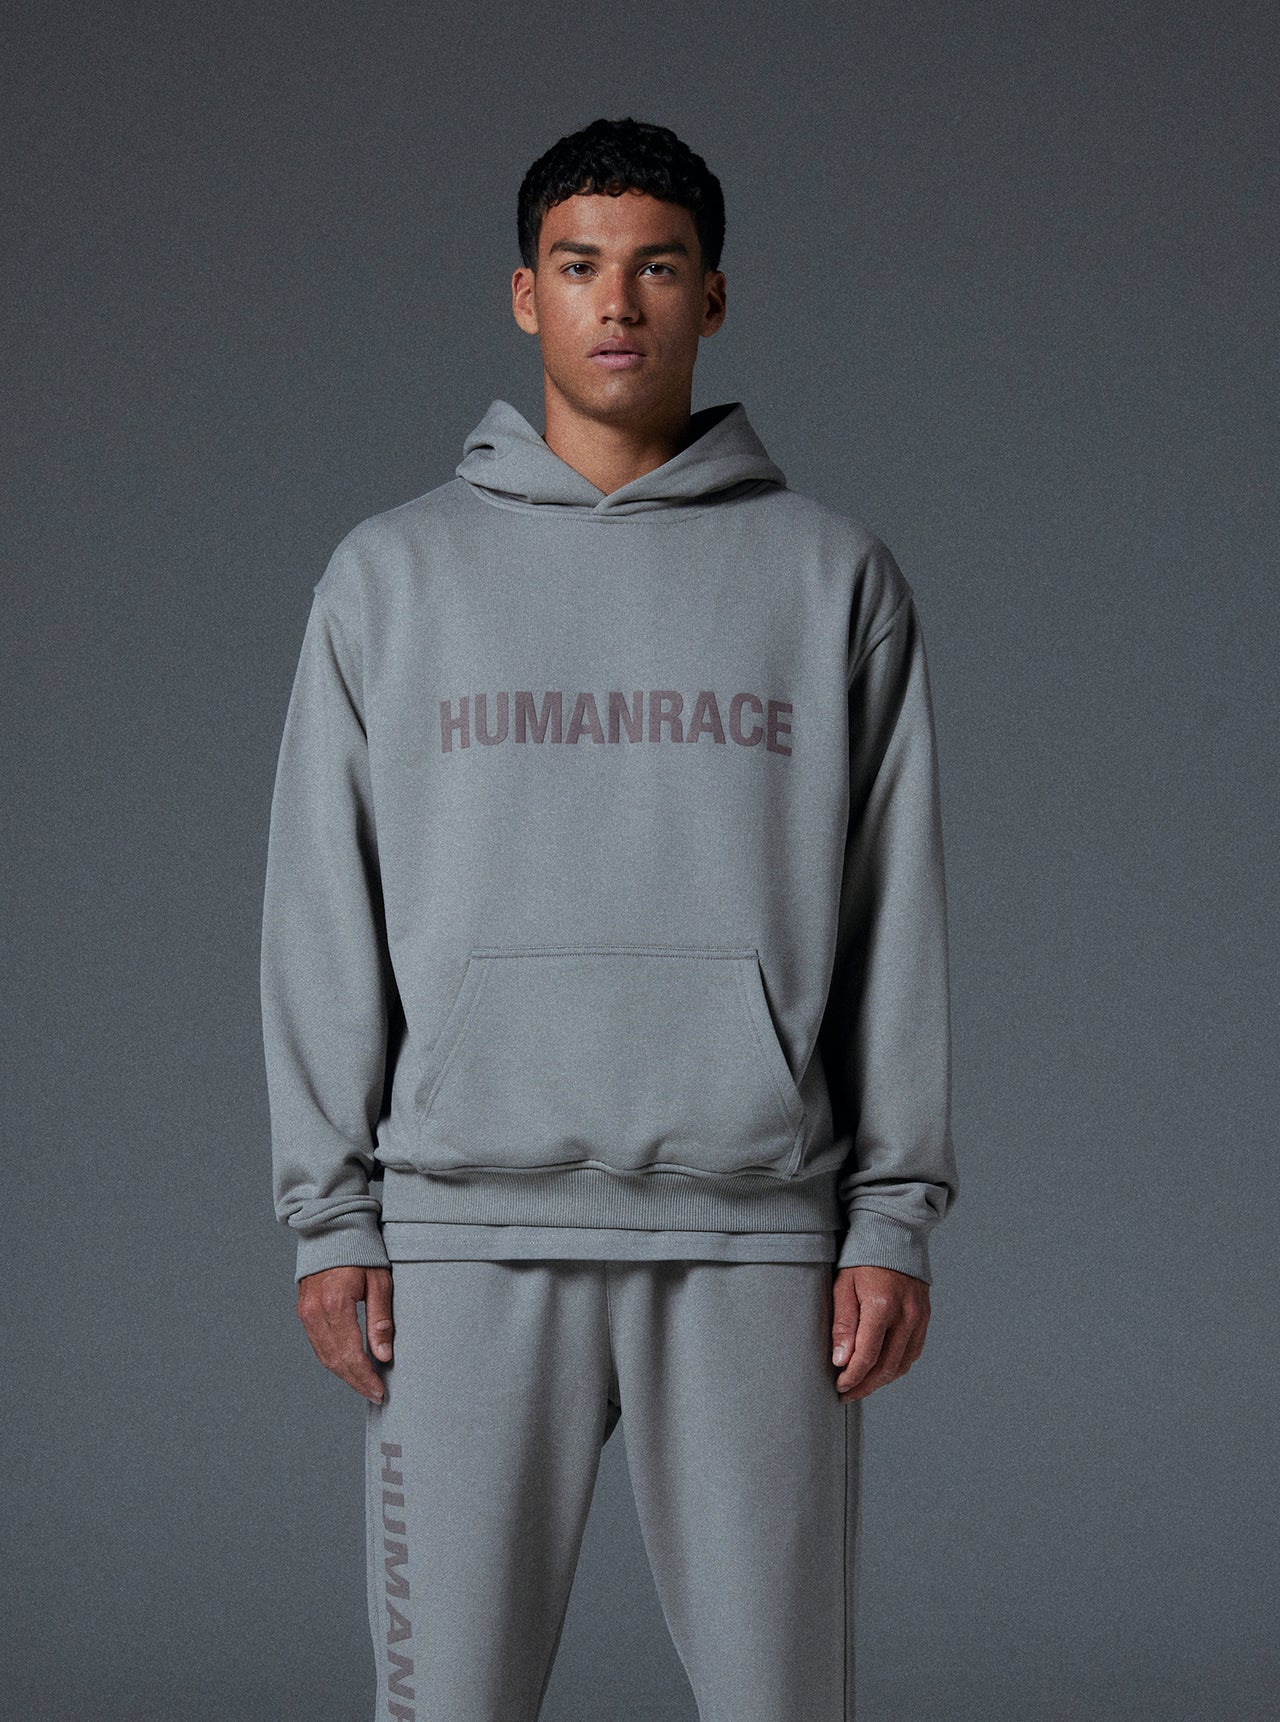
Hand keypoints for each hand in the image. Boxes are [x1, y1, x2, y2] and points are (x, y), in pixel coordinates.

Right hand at [296, 1265, 394, 1404]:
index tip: (380, 1391)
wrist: (333, 1229)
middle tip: (375, 1394)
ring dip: (344, 1374)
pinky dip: (333, 1359)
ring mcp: (306, 1312)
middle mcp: (315, 1311)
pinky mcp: (303, 1311)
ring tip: (365, 1384)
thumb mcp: (379, 1281)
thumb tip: (383, 1356)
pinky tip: (349, 1365)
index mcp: (336, 1303)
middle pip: (335, 1360)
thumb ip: (380, 1319)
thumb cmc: (361, 1251)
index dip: (365, 1377)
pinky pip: (317, 1344)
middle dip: (356, 1381)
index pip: (351, 1354)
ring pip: (324, 1356)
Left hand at [830, 1264, 928, 1401]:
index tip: (839, 1386)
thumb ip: (843, 1324)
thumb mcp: (843, 1286)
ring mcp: (919, 1318)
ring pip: (902, 1364)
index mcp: (882, 1306)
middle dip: (865, 1386)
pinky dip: (897, 1366)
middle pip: (887, 1367)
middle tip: (847, 1394)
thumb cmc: (863, 1257)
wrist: (893, 1234)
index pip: (867, 1356)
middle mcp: (906, 1316)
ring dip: (881, 1380)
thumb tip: (841, 1360)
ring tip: (861, 1386)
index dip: (852, 1377)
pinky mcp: (925, 1317)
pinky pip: (913, 1352)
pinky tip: (881, 1369)